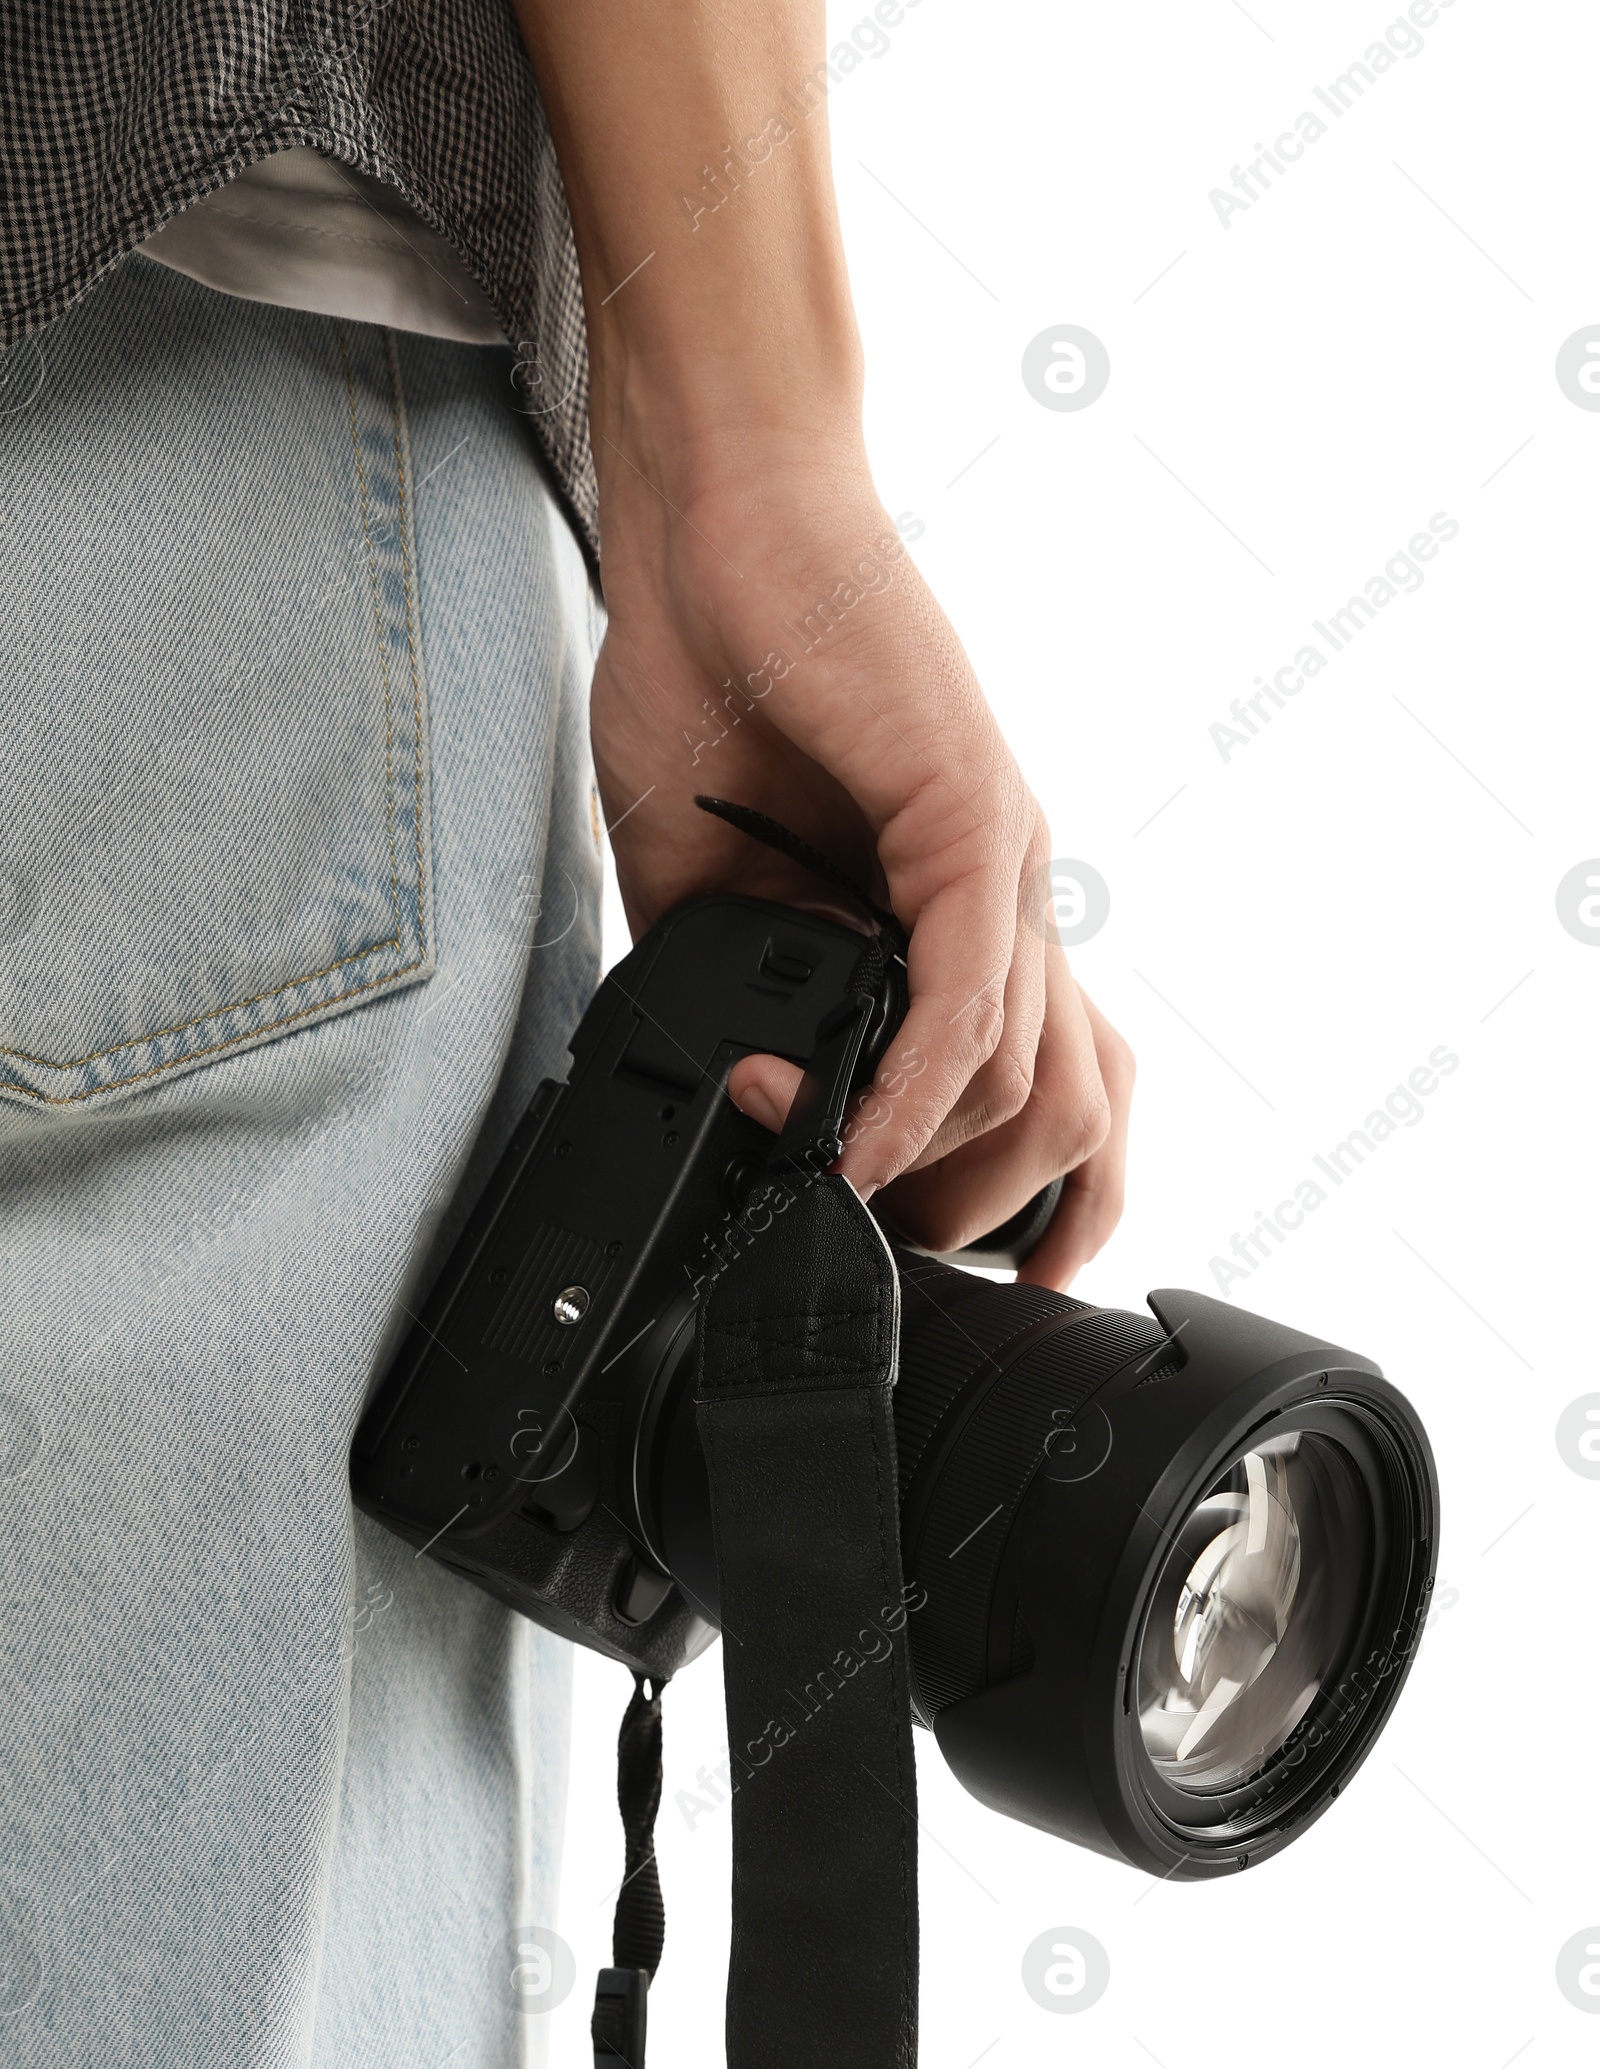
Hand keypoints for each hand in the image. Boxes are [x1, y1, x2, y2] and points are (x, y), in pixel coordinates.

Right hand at [589, 436, 1133, 1290]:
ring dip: (928, 1168)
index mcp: (954, 916)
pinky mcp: (976, 819)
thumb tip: (729, 1099)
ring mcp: (1005, 863)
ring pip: (1032, 1080)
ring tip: (829, 1185)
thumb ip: (737, 991)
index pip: (1038, 1090)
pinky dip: (910, 1094)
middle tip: (876, 1249)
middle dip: (983, 1220)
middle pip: (1070, 1116)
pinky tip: (849, 1140)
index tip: (902, 1256)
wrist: (712, 517)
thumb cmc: (713, 664)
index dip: (1000, 1200)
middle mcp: (1006, 899)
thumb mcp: (701, 880)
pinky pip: (972, 1000)